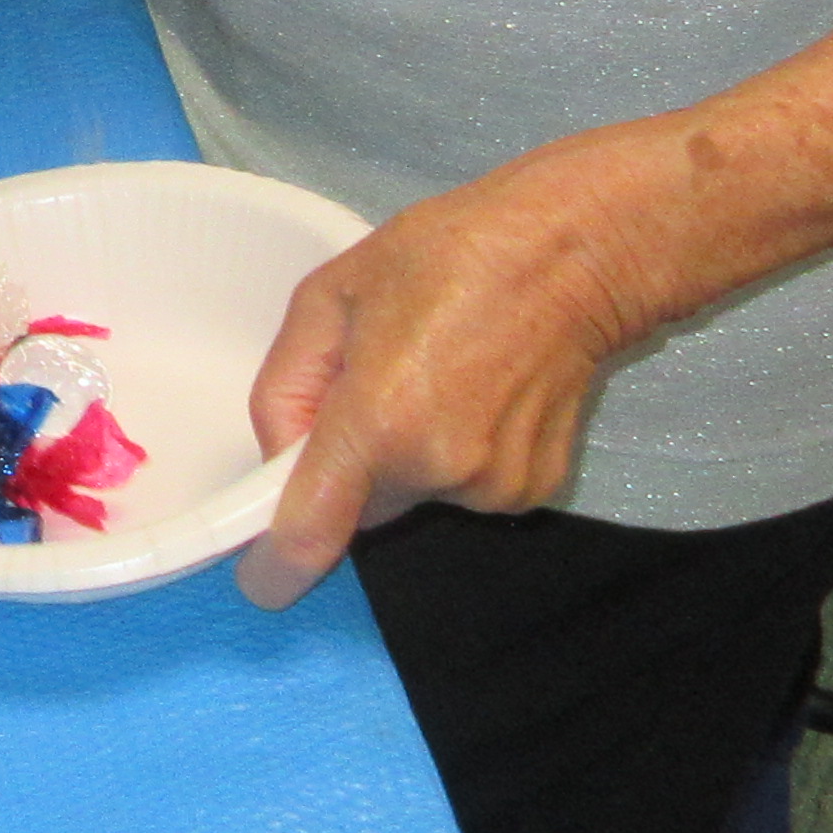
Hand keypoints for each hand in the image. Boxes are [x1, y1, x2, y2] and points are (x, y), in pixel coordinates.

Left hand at [232, 155, 649, 608]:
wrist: (574, 253)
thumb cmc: (449, 255)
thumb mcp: (329, 295)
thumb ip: (285, 387)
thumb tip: (279, 457)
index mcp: (378, 422)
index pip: (310, 534)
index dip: (274, 567)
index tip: (258, 578)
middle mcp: (438, 470)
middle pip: (359, 508)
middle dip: (350, 468)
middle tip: (374, 390)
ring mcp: (493, 487)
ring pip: (413, 498)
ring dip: (408, 459)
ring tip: (441, 379)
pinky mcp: (534, 491)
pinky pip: (464, 492)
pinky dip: (458, 458)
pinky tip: (482, 396)